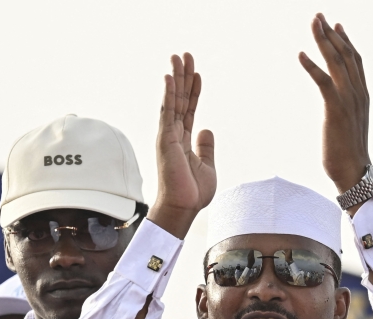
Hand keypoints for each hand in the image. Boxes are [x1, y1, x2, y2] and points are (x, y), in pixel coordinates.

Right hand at [149, 52, 216, 238]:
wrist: (183, 208)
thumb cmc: (192, 193)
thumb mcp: (207, 166)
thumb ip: (206, 147)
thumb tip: (206, 129)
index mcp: (184, 141)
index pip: (189, 109)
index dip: (193, 91)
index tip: (196, 73)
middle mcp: (173, 135)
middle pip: (179, 99)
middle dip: (182, 77)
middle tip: (184, 55)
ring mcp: (168, 136)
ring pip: (172, 101)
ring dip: (175, 78)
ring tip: (178, 57)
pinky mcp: (165, 139)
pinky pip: (168, 112)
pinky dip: (168, 94)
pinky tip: (169, 77)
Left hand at [299, 14, 371, 201]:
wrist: (354, 172)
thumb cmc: (349, 154)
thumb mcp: (349, 126)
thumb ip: (346, 110)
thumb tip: (338, 108)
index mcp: (362, 96)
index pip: (356, 61)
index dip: (346, 42)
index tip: (337, 26)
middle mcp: (358, 93)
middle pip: (346, 55)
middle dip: (331, 34)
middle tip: (319, 17)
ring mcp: (348, 100)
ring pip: (336, 62)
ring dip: (323, 41)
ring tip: (313, 24)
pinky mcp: (336, 110)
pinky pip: (323, 82)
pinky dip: (312, 67)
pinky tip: (301, 54)